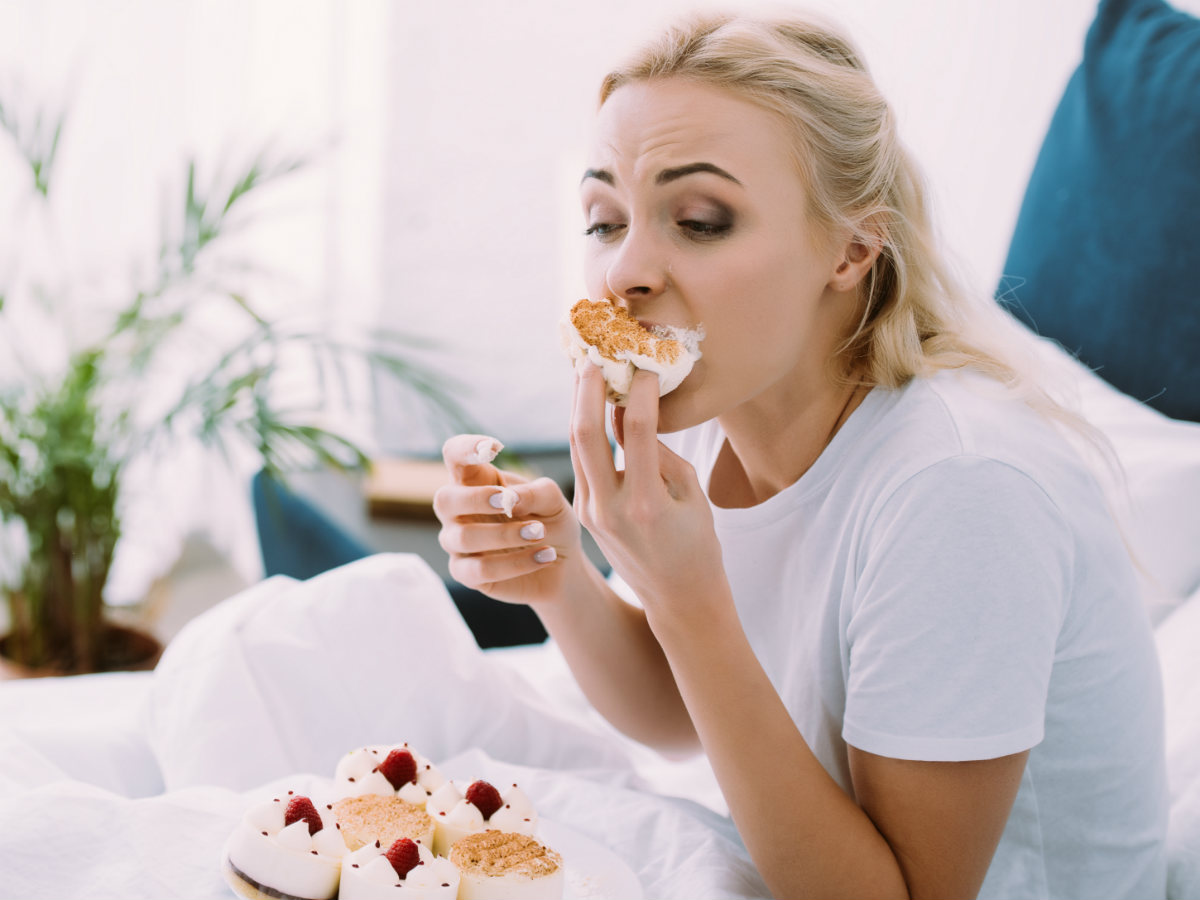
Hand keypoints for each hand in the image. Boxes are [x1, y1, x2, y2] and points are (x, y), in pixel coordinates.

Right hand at [433, 434, 583, 606]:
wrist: (563, 565)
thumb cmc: (552, 523)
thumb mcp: (554, 502)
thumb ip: (535, 493)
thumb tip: (510, 498)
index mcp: (478, 480)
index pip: (454, 455)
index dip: (464, 448)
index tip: (492, 447)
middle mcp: (460, 510)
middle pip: (444, 499)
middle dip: (475, 499)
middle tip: (508, 502)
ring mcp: (459, 543)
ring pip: (464, 537)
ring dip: (506, 535)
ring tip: (541, 533)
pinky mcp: (467, 573)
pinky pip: (479, 570)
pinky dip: (515, 563)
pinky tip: (545, 556)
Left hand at [570, 364, 731, 629]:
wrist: (676, 598)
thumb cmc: (697, 545)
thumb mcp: (692, 495)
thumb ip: (662, 454)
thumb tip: (635, 415)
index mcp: (646, 504)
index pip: (639, 430)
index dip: (641, 390)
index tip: (646, 363)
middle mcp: (610, 508)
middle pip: (585, 434)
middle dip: (587, 389)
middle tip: (593, 355)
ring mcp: (591, 512)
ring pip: (576, 446)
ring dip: (579, 406)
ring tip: (587, 371)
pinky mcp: (583, 514)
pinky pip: (582, 463)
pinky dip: (586, 432)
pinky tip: (592, 407)